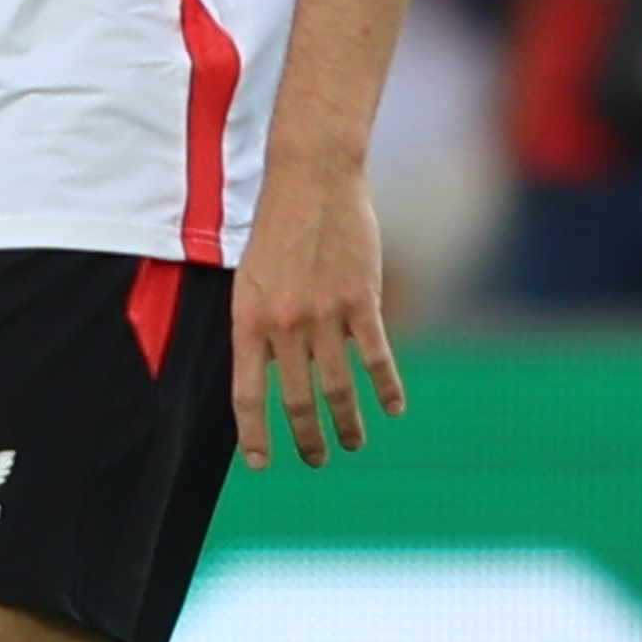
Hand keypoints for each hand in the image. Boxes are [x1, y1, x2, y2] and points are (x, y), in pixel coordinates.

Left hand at [229, 169, 405, 468]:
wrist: (312, 177)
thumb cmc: (278, 225)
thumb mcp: (251, 276)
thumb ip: (261, 325)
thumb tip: (274, 374)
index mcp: (249, 318)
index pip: (248, 393)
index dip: (253, 435)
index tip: (260, 464)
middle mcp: (285, 323)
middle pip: (297, 400)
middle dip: (307, 440)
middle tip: (316, 460)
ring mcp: (325, 313)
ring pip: (338, 387)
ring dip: (347, 424)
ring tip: (352, 443)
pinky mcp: (362, 300)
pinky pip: (376, 357)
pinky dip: (386, 388)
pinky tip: (392, 408)